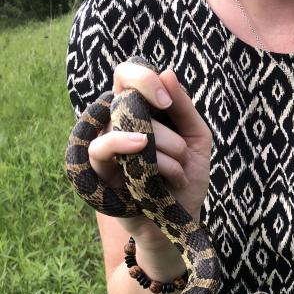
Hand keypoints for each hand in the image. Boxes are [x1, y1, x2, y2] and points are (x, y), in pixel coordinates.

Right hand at [88, 60, 212, 247]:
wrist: (181, 221)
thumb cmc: (187, 179)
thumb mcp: (196, 140)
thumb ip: (184, 107)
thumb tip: (166, 72)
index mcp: (140, 111)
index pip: (128, 75)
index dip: (143, 78)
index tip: (165, 100)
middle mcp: (118, 123)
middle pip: (129, 101)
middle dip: (167, 132)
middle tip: (183, 154)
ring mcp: (106, 145)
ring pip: (122, 126)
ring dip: (160, 150)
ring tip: (177, 173)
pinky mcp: (97, 170)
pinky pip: (100, 148)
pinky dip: (123, 146)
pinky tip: (141, 149)